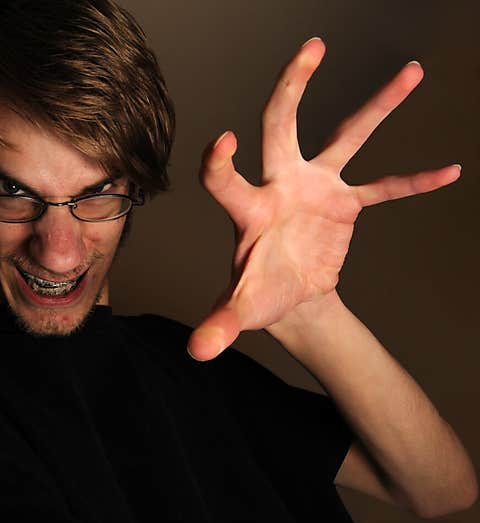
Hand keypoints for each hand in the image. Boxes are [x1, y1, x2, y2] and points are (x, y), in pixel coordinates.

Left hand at [187, 37, 460, 360]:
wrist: (286, 298)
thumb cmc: (255, 296)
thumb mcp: (237, 311)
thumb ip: (218, 325)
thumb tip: (196, 353)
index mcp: (247, 210)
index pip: (225, 178)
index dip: (221, 161)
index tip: (224, 140)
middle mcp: (280, 186)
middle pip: (281, 126)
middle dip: (292, 87)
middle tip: (311, 47)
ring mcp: (315, 189)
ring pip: (346, 137)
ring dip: (377, 106)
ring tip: (413, 72)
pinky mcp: (345, 204)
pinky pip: (384, 188)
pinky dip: (413, 183)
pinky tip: (448, 171)